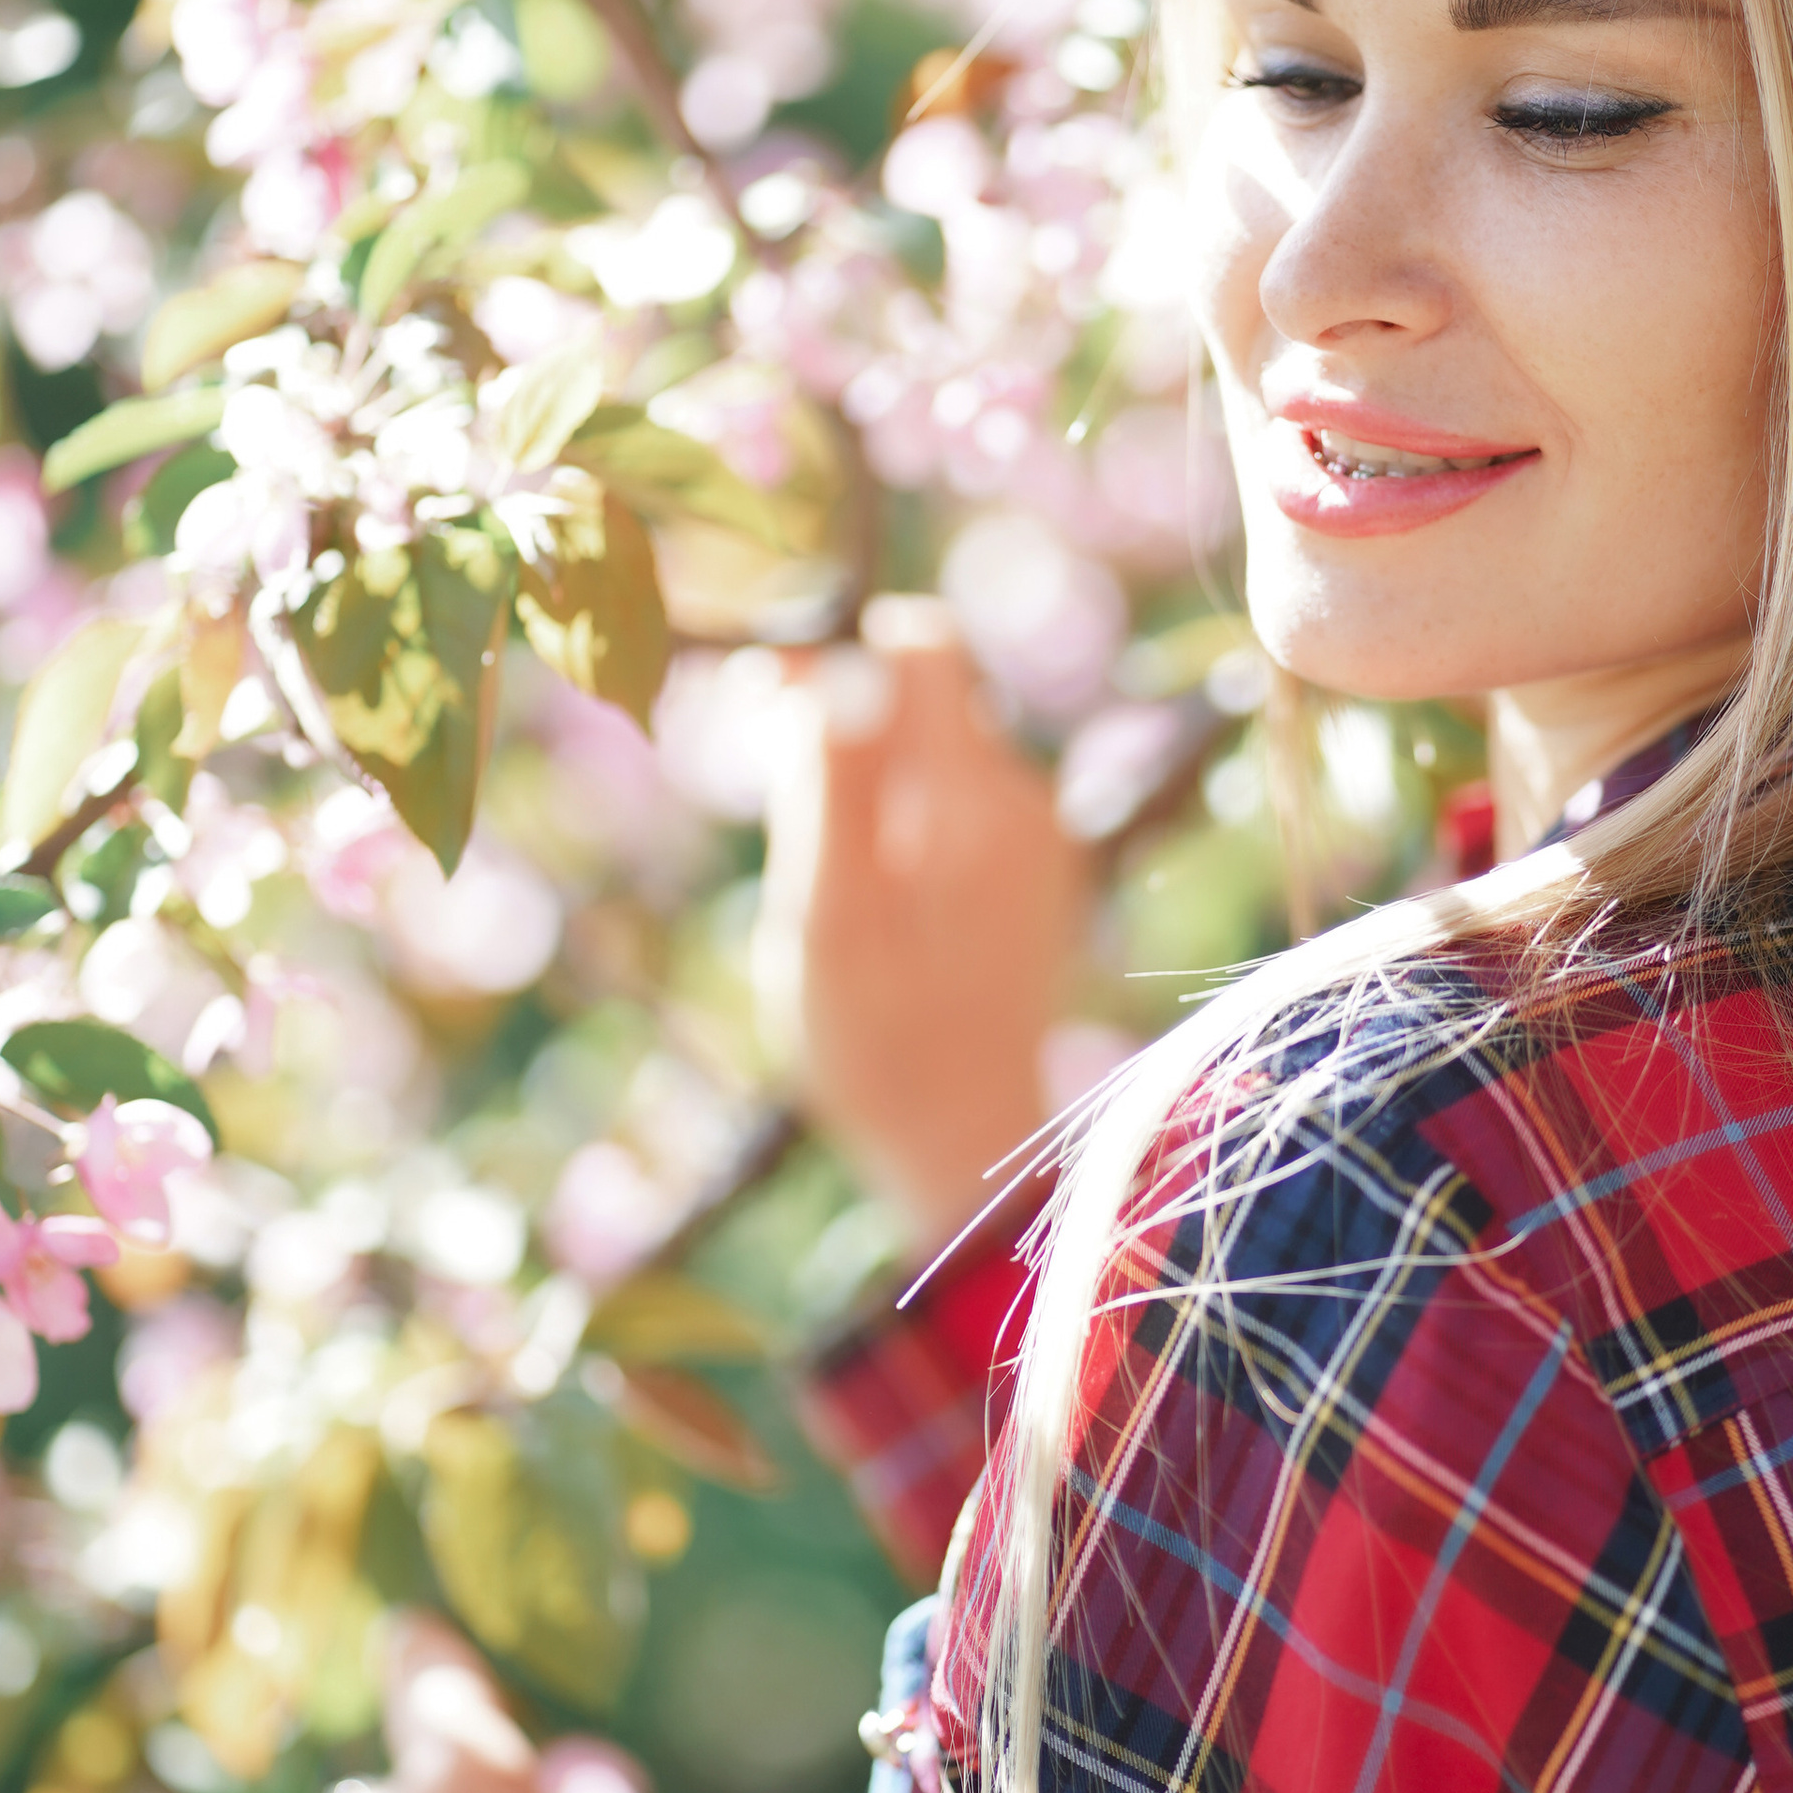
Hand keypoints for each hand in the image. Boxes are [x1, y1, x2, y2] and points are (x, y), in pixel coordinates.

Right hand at [755, 598, 1088, 1242]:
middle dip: (838, 719)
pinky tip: (866, 899)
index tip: (753, 703)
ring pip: (934, 752)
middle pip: (924, 694)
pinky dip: (900, 823)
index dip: (830, 653)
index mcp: (977, 796)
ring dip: (865, 777)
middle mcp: (1026, 801)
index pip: (918, 645)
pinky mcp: (1035, 880)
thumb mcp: (828, 915)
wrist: (969, 1147)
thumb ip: (831, 784)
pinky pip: (956, 807)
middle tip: (763, 794)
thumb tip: (832, 664)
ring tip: (817, 871)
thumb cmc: (880, 1041)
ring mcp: (1039, 841)